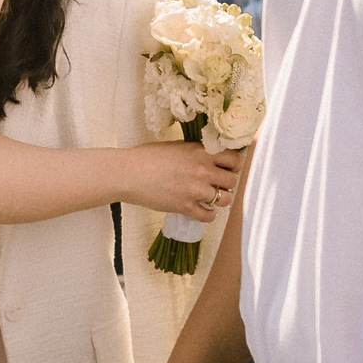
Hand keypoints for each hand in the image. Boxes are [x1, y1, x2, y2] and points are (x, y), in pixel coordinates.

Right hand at [125, 140, 241, 220]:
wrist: (129, 173)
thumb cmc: (147, 156)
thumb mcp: (176, 146)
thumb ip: (195, 152)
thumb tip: (208, 158)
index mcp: (200, 151)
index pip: (234, 159)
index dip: (233, 165)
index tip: (227, 168)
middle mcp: (202, 170)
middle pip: (232, 181)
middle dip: (227, 183)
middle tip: (218, 184)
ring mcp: (195, 190)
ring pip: (225, 199)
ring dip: (220, 199)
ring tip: (210, 198)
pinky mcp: (186, 207)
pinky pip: (209, 216)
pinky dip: (208, 215)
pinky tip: (201, 210)